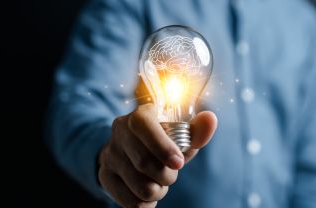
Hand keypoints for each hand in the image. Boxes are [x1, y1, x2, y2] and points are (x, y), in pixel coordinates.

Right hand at [98, 103, 216, 207]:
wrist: (131, 150)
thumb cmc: (163, 141)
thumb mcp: (179, 135)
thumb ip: (196, 130)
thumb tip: (210, 119)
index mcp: (138, 115)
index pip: (143, 126)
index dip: (162, 146)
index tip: (179, 163)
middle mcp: (119, 132)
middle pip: (144, 163)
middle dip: (167, 175)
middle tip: (171, 174)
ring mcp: (110, 155)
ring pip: (140, 186)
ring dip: (158, 191)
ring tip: (158, 182)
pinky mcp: (104, 175)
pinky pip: (130, 202)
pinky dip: (146, 203)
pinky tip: (146, 192)